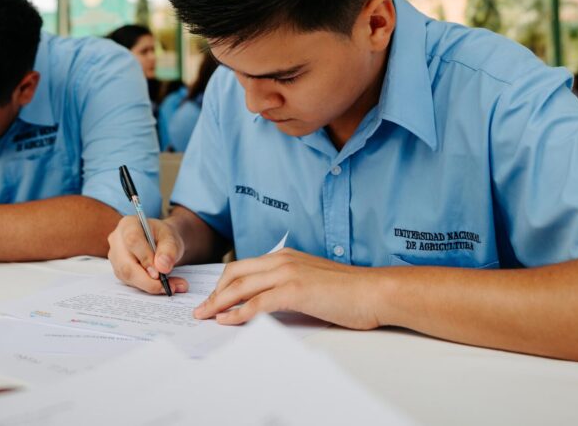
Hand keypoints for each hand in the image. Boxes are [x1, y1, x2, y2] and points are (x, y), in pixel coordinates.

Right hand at [108, 214, 188, 294]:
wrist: (160, 242)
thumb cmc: (163, 237)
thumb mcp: (171, 238)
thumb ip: (169, 250)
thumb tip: (162, 268)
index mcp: (128, 225)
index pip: (133, 241)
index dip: (145, 258)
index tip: (159, 273)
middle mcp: (116, 241)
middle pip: (126, 265)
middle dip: (148, 280)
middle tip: (168, 286)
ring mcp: (115, 257)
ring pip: (127, 277)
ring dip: (150, 286)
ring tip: (172, 286)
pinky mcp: (119, 271)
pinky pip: (130, 283)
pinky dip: (148, 287)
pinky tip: (163, 286)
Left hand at [193, 248, 382, 328]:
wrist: (374, 292)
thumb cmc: (350, 292)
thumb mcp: (312, 282)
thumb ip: (290, 286)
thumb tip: (269, 303)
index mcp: (286, 256)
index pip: (244, 266)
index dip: (224, 283)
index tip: (213, 298)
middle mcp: (283, 260)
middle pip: (235, 273)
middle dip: (215, 292)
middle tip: (202, 309)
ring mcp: (288, 273)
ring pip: (241, 286)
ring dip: (219, 303)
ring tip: (206, 316)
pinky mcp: (294, 290)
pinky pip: (257, 302)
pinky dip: (238, 313)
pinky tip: (227, 321)